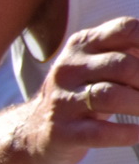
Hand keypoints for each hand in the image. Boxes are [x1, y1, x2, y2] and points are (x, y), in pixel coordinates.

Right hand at [17, 17, 138, 163]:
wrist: (34, 130)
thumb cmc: (81, 94)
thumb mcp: (98, 65)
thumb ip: (130, 54)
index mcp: (82, 45)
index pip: (125, 30)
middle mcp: (69, 68)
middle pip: (122, 65)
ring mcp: (63, 100)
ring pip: (111, 96)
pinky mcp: (62, 132)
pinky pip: (100, 132)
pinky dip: (127, 133)